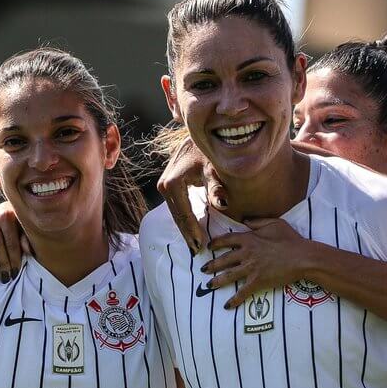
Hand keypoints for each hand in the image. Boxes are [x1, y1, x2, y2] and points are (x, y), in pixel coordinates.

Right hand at [0, 202, 26, 281]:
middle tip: (5, 278)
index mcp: (8, 215)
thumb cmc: (22, 223)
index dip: (14, 259)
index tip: (15, 273)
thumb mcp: (27, 229)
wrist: (13, 206)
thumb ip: (27, 238)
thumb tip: (28, 250)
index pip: (10, 242)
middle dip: (2, 263)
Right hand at [157, 138, 226, 254]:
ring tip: (195, 245)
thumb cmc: (211, 151)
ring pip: (175, 212)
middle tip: (197, 252)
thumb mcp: (215, 168)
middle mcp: (164, 184)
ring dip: (185, 228)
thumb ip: (217, 186)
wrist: (201, 135)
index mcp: (173, 183)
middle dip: (187, 234)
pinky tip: (192, 230)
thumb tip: (222, 204)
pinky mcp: (168, 184)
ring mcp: (164, 184)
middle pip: (177, 216)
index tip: (201, 247)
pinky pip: (176, 206)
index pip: (184, 214)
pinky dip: (184, 218)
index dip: (192, 231)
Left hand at [205, 219, 312, 309]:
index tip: (209, 247)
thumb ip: (257, 222)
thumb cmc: (291, 239)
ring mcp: (251, 268)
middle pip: (223, 260)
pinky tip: (227, 305)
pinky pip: (242, 292)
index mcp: (249, 239)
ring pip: (228, 276)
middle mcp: (246, 254)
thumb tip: (245, 221)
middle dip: (211, 266)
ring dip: (217, 282)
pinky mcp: (258, 282)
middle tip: (203, 270)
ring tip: (209, 285)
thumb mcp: (274, 223)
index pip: (227, 240)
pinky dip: (234, 300)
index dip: (216, 244)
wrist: (302, 257)